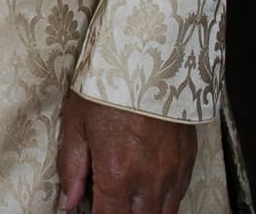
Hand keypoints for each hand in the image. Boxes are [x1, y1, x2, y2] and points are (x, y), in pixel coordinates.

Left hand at [55, 90, 197, 213]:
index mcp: (117, 173)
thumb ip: (72, 168)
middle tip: (108, 204)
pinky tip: (148, 192)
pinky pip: (178, 196)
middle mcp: (149, 180)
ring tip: (127, 202)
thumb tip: (68, 202)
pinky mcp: (187, 161)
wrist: (150, 58)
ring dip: (144, 213)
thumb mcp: (77, 124)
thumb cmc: (108, 87)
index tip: (89, 212)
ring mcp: (172, 173)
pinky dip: (163, 201)